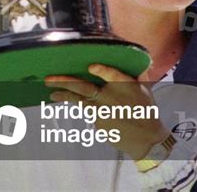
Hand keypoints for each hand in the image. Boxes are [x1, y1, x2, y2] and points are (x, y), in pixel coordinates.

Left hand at [45, 64, 169, 160]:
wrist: (146, 140)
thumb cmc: (146, 110)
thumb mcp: (144, 88)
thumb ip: (137, 72)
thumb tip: (134, 57)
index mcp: (125, 86)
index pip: (113, 76)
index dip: (103, 71)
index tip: (91, 66)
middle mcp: (111, 98)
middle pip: (86, 88)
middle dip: (65, 82)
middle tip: (50, 79)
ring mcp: (103, 112)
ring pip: (80, 100)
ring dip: (64, 95)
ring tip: (52, 93)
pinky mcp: (99, 123)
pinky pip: (87, 110)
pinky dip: (78, 104)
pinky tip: (67, 100)